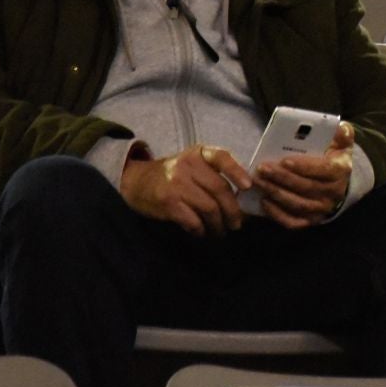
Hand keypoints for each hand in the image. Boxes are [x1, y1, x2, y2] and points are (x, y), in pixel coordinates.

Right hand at [120, 144, 250, 236]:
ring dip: (218, 225)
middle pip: (220, 189)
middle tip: (236, 224)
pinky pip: (193, 220)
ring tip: (220, 232)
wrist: (137, 181)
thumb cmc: (172, 175)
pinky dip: (201, 230)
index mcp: (198, 153)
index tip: (248, 187)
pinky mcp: (168, 202)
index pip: (222, 157)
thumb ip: (213, 174)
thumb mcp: (192, 164)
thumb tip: (242, 197)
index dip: (237, 172)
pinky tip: (201, 233)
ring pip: (209, 208)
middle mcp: (188, 165)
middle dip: (233, 211)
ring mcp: (177, 183)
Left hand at [253, 121, 355, 228]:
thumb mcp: (342, 143)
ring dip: (276, 193)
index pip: (323, 170)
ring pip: (297, 204)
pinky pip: (293, 222)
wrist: (339, 184)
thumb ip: (343, 133)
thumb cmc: (334, 158)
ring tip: (258, 182)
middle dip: (282, 178)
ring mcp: (322, 209)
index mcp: (340, 171)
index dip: (303, 167)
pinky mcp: (311, 220)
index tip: (284, 160)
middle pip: (305, 187)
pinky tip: (264, 202)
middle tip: (262, 169)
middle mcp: (333, 193)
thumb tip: (339, 128)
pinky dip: (277, 214)